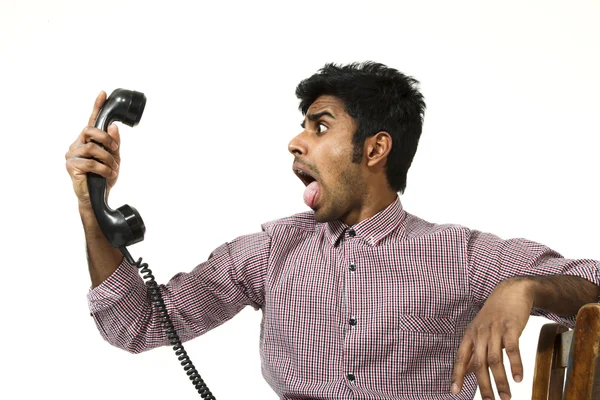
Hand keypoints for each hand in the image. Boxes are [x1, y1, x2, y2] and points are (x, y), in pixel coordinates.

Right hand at [65, 91, 120, 209]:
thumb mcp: (114, 159)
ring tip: (113, 168)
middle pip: (90, 130)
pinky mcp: (71, 166)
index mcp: (87, 141)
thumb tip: (113, 126)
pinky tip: (109, 174)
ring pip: (93, 148)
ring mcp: (72, 155)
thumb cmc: (104, 178)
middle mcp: (77, 144)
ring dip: (108, 159)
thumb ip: (114, 143)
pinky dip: (104, 168)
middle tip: (115, 150)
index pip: (92, 121)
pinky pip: (91, 162)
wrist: (98, 197)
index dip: (96, 107)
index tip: (103, 94)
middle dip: (106, 139)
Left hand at [451, 278, 534, 399]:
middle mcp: (480, 333)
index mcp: (469, 335)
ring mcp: (495, 330)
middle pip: (479, 363)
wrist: (511, 292)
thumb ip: (473, 351)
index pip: (460, 358)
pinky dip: (516, 365)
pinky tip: (518, 378)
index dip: (457, 375)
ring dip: (501, 381)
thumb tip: (466, 371)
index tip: (454, 392)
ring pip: (495, 360)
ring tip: (506, 397)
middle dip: (484, 385)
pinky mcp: (511, 327)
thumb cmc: (494, 315)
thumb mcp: (478, 330)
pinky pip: (512, 349)